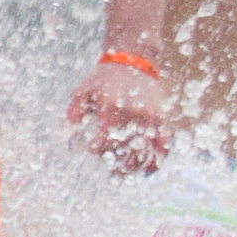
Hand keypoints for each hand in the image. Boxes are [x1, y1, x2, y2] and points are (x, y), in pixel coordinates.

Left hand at [68, 60, 168, 174]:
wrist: (133, 61)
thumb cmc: (104, 78)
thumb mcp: (83, 89)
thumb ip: (74, 110)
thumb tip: (73, 128)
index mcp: (110, 108)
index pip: (104, 142)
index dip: (97, 152)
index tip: (94, 152)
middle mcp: (131, 113)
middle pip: (123, 151)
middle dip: (116, 166)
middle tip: (111, 173)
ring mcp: (149, 116)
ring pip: (143, 151)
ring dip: (134, 167)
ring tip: (126, 175)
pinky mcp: (161, 117)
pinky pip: (163, 144)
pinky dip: (157, 160)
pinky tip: (148, 171)